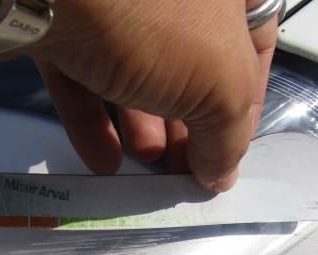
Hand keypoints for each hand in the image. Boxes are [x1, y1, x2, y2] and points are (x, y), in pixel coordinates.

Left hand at [28, 0, 279, 190]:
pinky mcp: (63, 21)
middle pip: (192, 62)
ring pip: (136, 70)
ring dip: (143, 127)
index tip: (228, 150)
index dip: (246, 101)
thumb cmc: (153, 19)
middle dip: (189, 124)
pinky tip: (103, 162)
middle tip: (181, 169)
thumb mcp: (219, 83)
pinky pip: (83, 74)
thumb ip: (229, 135)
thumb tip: (220, 175)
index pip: (254, 42)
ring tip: (146, 167)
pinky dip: (94, 120)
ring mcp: (114, 2)